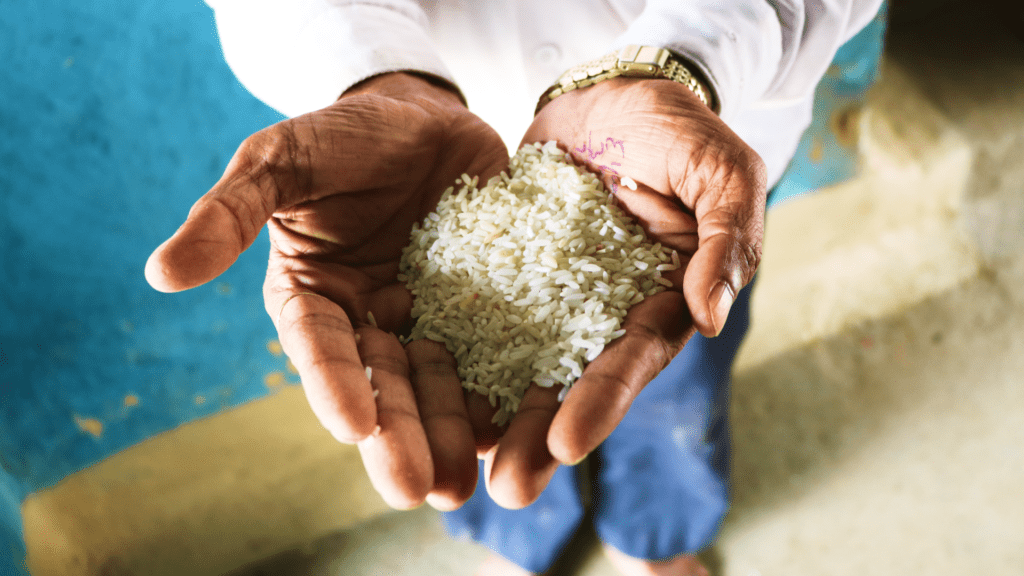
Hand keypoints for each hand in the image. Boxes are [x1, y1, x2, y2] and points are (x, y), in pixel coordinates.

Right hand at [145, 72, 508, 510]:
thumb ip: (230, 213)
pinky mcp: (482, 305)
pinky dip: (502, 389)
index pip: (319, 346)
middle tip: (413, 489)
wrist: (422, 118)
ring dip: (448, 434)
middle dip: (395, 437)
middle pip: (382, 383)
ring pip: (437, 382)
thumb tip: (160, 274)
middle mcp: (369, 318)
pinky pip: (494, 349)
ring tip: (462, 482)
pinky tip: (518, 427)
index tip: (352, 427)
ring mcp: (428, 316)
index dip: (334, 385)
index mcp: (313, 296)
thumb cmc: (341, 135)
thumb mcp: (281, 161)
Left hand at [482, 77, 766, 507]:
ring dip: (490, 410)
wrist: (614, 93)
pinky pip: (477, 307)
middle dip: (539, 433)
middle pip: (570, 380)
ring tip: (456, 459)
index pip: (633, 359)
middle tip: (507, 486)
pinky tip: (419, 380)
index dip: (603, 399)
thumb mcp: (722, 172)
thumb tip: (709, 315)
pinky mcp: (507, 267)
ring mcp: (551, 294)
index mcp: (660, 302)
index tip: (568, 442)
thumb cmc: (680, 132)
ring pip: (518, 358)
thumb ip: (725, 238)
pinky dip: (452, 344)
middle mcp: (602, 312)